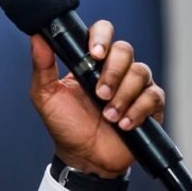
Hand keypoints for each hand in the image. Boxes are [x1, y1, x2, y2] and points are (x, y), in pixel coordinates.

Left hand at [29, 20, 164, 177]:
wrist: (84, 158)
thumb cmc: (66, 125)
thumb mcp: (46, 96)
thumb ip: (42, 67)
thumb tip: (38, 38)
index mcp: (90, 62)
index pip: (103, 32)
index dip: (101, 37)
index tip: (95, 54)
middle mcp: (115, 69)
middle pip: (125, 50)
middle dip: (112, 72)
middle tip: (100, 95)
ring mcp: (134, 86)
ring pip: (141, 72)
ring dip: (123, 96)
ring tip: (109, 116)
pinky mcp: (150, 105)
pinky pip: (154, 95)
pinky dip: (138, 110)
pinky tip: (124, 124)